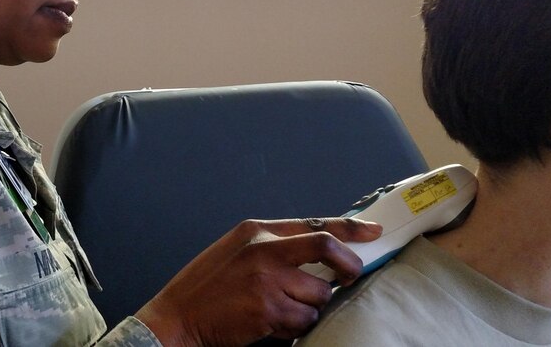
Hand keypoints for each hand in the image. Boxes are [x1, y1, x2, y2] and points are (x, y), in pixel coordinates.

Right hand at [134, 217, 381, 345]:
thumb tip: (322, 249)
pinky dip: (297, 326)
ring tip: (285, 308)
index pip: (315, 223)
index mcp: (257, 231)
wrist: (177, 316)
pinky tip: (274, 323)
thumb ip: (275, 246)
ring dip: (311, 307)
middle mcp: (263, 251)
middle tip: (349, 278)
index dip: (350, 228)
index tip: (373, 232)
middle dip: (349, 266)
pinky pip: (304, 321)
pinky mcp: (267, 311)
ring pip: (319, 294)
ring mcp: (266, 281)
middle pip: (327, 249)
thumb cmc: (208, 286)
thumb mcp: (238, 249)